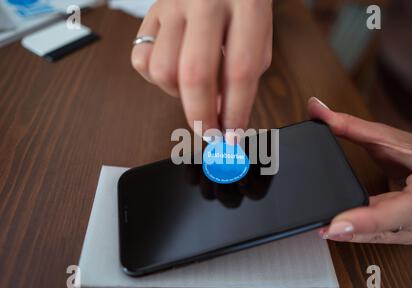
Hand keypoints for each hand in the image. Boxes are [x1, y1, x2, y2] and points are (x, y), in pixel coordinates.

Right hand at [131, 0, 272, 131]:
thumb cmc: (241, 5)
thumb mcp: (258, 34)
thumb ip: (243, 75)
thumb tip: (223, 117)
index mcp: (246, 5)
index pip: (240, 70)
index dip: (235, 111)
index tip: (232, 136)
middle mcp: (206, 2)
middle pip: (195, 74)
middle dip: (201, 116)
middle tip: (209, 134)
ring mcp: (173, 5)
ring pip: (162, 70)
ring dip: (179, 94)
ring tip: (194, 88)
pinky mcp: (151, 12)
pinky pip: (141, 59)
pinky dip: (157, 78)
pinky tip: (175, 70)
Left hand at [308, 97, 411, 244]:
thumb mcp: (398, 140)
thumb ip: (354, 128)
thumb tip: (317, 109)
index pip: (392, 212)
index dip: (363, 220)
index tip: (336, 225)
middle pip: (377, 230)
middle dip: (345, 228)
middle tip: (317, 226)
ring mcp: (411, 234)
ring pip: (374, 238)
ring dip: (346, 234)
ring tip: (319, 227)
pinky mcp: (402, 237)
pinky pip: (374, 237)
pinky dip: (354, 232)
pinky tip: (335, 229)